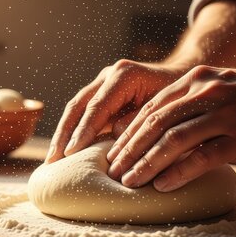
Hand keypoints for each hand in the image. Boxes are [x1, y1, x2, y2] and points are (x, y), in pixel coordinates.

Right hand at [45, 59, 185, 163]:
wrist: (183, 77)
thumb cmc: (181, 96)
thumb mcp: (167, 108)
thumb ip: (142, 119)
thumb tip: (116, 134)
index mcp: (125, 75)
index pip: (97, 106)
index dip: (83, 130)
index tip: (71, 153)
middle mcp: (109, 75)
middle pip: (78, 105)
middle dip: (64, 134)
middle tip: (53, 161)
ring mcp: (102, 83)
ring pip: (75, 108)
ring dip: (62, 134)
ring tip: (52, 161)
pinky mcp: (101, 94)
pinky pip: (81, 113)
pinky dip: (71, 132)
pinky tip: (64, 152)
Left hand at [107, 65, 235, 191]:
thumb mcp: (221, 89)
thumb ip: (191, 105)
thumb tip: (160, 134)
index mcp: (196, 81)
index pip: (151, 108)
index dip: (128, 132)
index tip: (113, 152)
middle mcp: (206, 93)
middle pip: (155, 123)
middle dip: (129, 149)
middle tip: (112, 170)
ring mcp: (224, 114)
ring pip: (173, 139)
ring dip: (146, 163)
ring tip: (128, 181)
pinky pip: (202, 156)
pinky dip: (178, 171)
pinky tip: (162, 184)